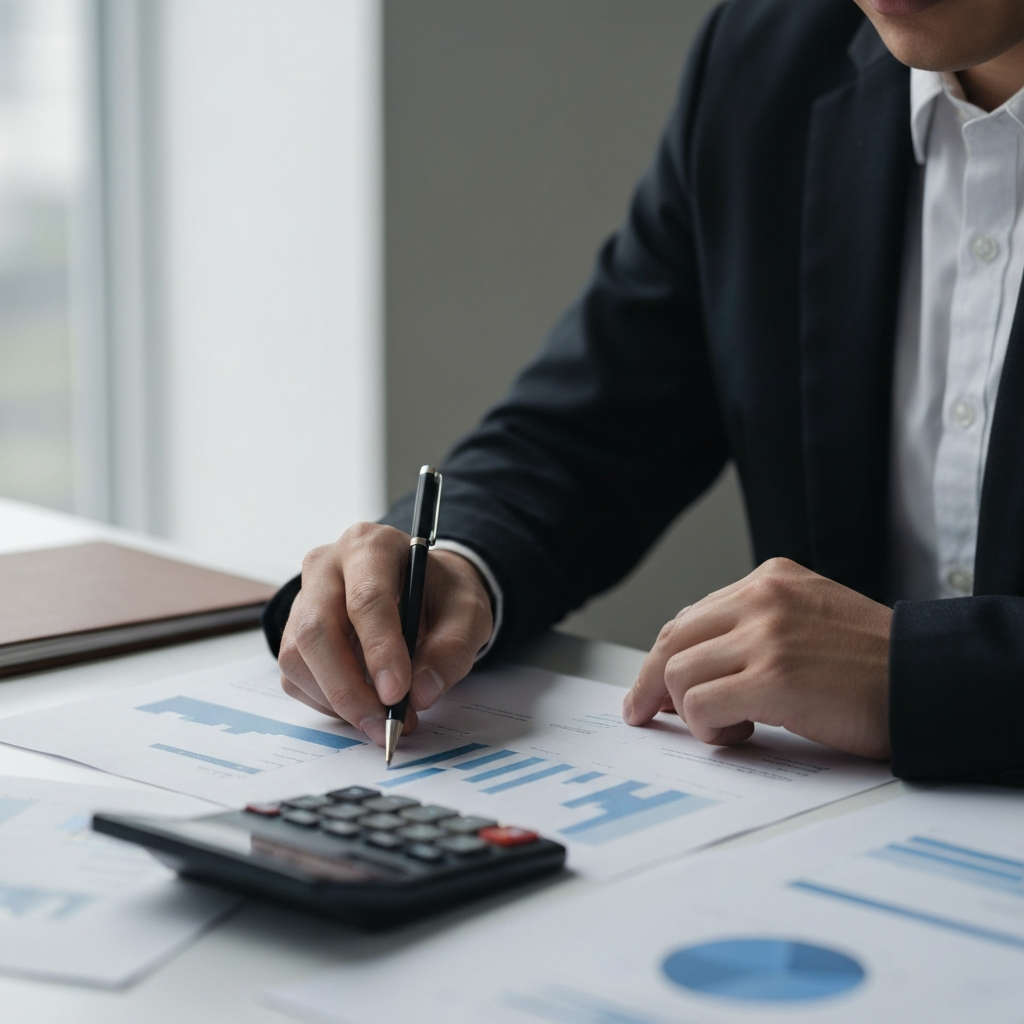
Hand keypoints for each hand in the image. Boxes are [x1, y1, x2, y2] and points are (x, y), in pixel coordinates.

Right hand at [277, 523, 493, 746]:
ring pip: (297, 657)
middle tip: (384, 723)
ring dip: (337, 700)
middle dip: (348, 687)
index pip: (366, 599)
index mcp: (371, 546)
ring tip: (381, 719)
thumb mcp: (468, 612)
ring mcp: (303, 599)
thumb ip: (452, 648)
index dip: (380, 650)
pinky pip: (296, 677)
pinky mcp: (294, 632)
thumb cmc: (441, 594)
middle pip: (317, 630)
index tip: (397, 694)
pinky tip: (362, 705)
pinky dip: (327, 703)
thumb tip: (421, 693)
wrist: (422, 590)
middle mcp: (326, 566)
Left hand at [622, 558, 891, 758]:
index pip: (690, 618)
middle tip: (644, 713)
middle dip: (649, 683)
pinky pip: (702, 704)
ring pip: (678, 673)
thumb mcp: (809, 619)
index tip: (650, 686)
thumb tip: (697, 661)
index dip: (662, 657)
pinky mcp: (773, 676)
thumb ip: (755, 626)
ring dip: (692, 710)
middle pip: (672, 641)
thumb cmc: (873, 662)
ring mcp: (766, 634)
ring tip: (729, 725)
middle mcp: (761, 597)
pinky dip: (710, 727)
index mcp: (769, 579)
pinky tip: (741, 732)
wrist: (929, 679)